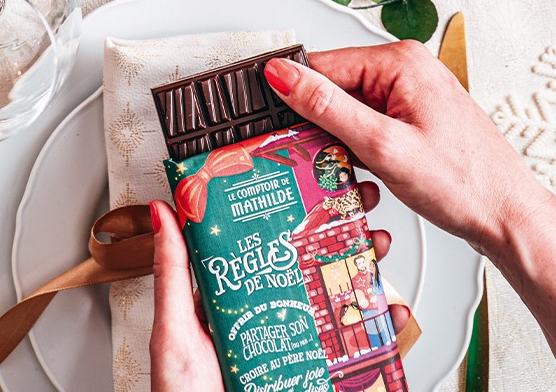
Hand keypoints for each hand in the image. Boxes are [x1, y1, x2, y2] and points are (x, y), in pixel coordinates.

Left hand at [148, 190, 406, 390]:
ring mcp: (296, 347)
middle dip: (342, 234)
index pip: (268, 245)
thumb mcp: (175, 330)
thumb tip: (163, 210)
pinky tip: (391, 316)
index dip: (294, 212)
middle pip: (312, 266)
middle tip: (362, 207)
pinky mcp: (319, 376)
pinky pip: (355, 354)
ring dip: (367, 273)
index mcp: (235, 299)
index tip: (315, 182)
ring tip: (380, 248)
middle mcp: (269, 318)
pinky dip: (381, 333)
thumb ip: (172, 273)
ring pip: (339, 302)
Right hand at [263, 43, 551, 257]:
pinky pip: (372, 126)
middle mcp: (407, 69)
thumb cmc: (464, 183)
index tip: (283, 133)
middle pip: (337, 90)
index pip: (323, 66)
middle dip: (327, 129)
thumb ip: (326, 107)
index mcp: (399, 60)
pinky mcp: (417, 119)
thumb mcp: (383, 146)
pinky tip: (376, 177)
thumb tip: (281, 74)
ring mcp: (414, 94)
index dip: (299, 101)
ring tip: (362, 175)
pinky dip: (365, 152)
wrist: (511, 219)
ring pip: (352, 113)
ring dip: (346, 145)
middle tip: (330, 164)